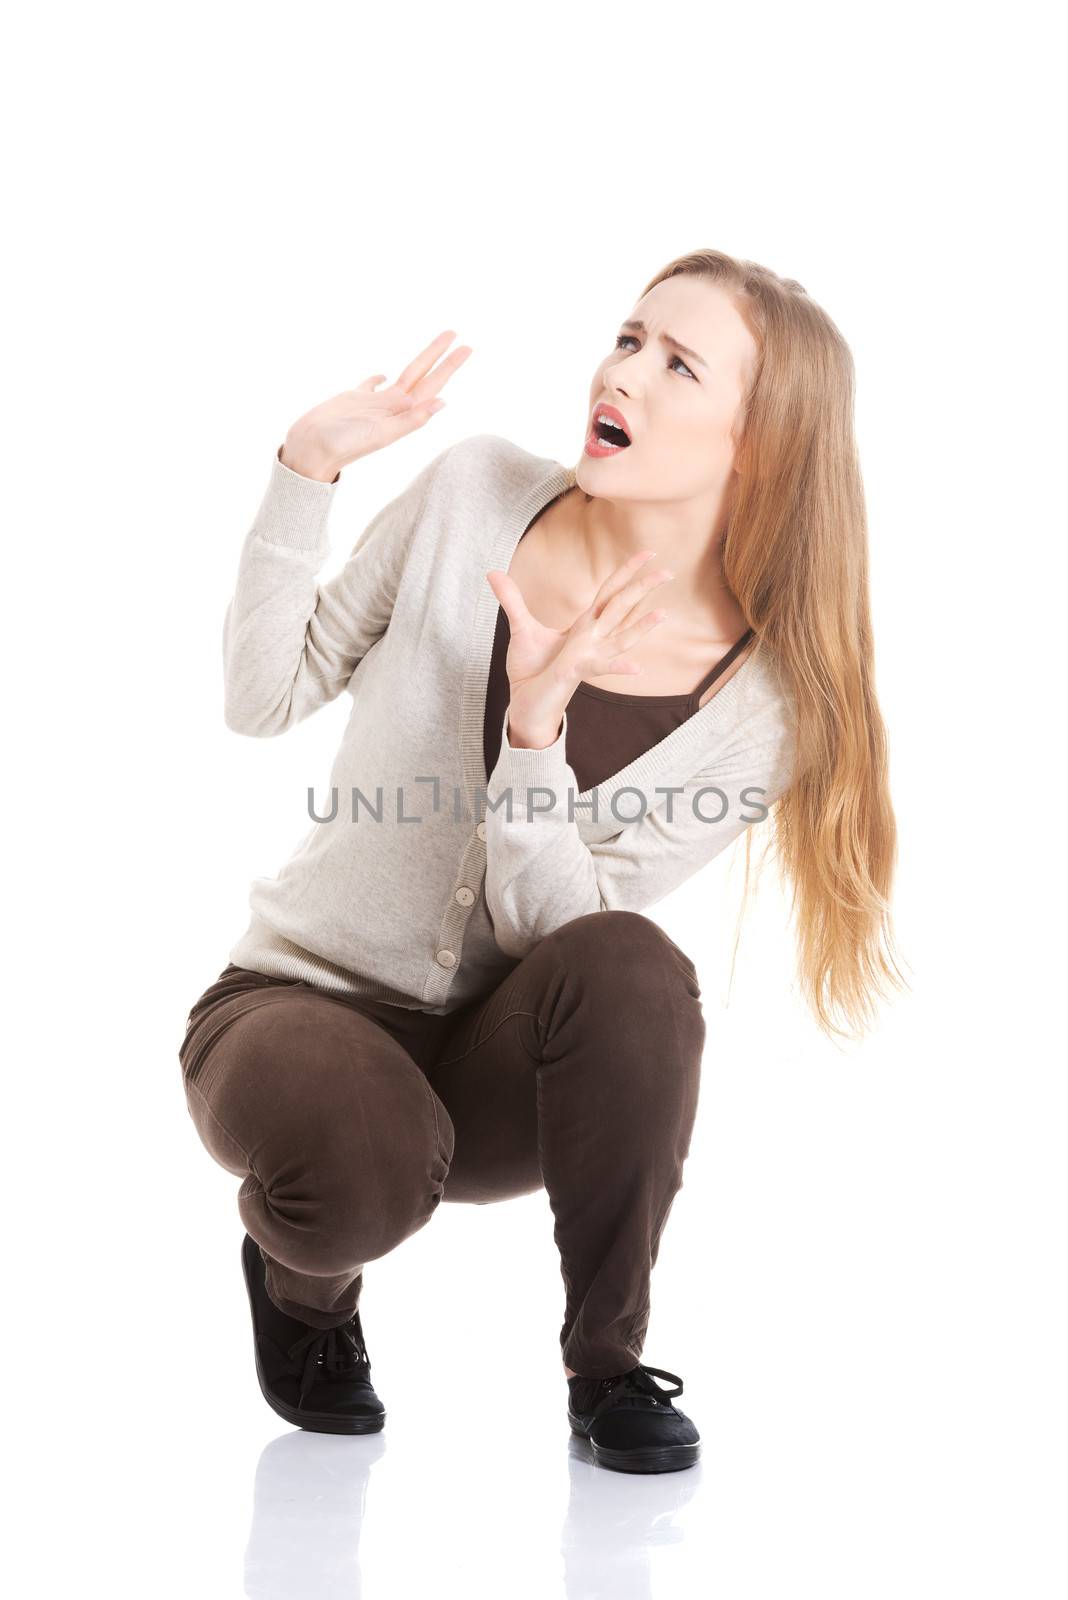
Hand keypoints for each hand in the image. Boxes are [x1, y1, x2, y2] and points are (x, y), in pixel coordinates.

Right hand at [281, 330, 472, 479]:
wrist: (310, 450)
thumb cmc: (343, 445)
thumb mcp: (381, 434)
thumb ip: (410, 420)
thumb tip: (442, 403)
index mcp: (401, 414)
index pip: (432, 385)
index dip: (449, 367)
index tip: (466, 348)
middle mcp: (392, 407)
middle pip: (422, 376)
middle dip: (440, 357)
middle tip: (457, 335)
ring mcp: (375, 402)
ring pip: (404, 376)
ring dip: (420, 362)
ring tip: (434, 347)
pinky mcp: (354, 399)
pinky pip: (372, 385)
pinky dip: (379, 378)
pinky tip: (383, 374)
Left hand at [484, 550, 675, 744]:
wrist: (528, 708)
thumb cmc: (531, 672)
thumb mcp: (521, 630)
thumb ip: (511, 600)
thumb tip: (493, 573)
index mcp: (583, 627)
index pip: (609, 593)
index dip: (627, 571)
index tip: (648, 552)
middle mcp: (591, 640)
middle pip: (621, 608)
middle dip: (643, 588)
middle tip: (669, 570)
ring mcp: (587, 657)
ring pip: (619, 638)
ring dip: (642, 627)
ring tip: (664, 613)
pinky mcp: (574, 674)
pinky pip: (599, 669)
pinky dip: (618, 669)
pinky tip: (638, 668)